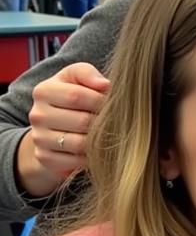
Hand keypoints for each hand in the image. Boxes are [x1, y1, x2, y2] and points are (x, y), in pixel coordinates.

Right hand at [16, 63, 109, 197]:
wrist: (53, 126)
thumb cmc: (72, 97)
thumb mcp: (76, 79)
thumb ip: (87, 74)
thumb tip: (105, 85)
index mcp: (44, 91)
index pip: (77, 96)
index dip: (101, 101)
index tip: (114, 104)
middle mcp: (38, 115)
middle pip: (82, 121)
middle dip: (105, 123)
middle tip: (118, 123)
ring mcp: (39, 138)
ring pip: (80, 144)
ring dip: (101, 142)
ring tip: (111, 136)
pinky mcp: (45, 158)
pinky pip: (76, 162)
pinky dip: (92, 158)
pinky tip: (98, 150)